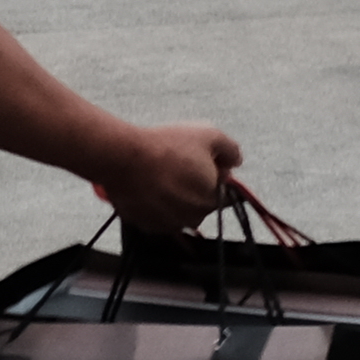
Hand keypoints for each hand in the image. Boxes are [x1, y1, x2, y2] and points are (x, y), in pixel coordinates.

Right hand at [99, 124, 247, 227]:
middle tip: (182, 163)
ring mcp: (166, 224)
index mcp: (212, 199)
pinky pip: (157, 214)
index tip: (208, 163)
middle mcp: (191, 218)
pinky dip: (156, 202)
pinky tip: (150, 184)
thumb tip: (235, 162)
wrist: (124, 159)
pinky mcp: (143, 225)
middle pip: (202, 202)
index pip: (226, 195)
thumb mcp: (211, 135)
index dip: (219, 176)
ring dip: (176, 195)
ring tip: (164, 172)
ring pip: (179, 210)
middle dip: (197, 185)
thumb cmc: (168, 147)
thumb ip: (231, 151)